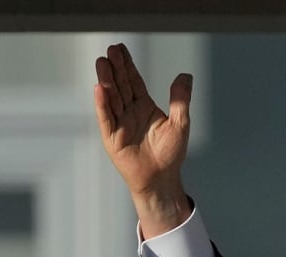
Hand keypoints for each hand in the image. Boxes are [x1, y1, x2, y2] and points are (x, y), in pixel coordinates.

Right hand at [93, 43, 193, 236]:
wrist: (161, 178)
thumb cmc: (170, 153)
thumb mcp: (180, 124)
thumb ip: (180, 100)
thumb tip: (186, 76)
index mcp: (144, 107)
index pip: (134, 81)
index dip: (128, 65)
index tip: (121, 49)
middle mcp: (129, 112)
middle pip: (121, 85)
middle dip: (115, 68)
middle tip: (111, 50)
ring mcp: (119, 123)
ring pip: (111, 98)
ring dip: (106, 80)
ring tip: (102, 62)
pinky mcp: (112, 137)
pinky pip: (106, 118)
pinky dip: (103, 104)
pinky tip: (100, 89)